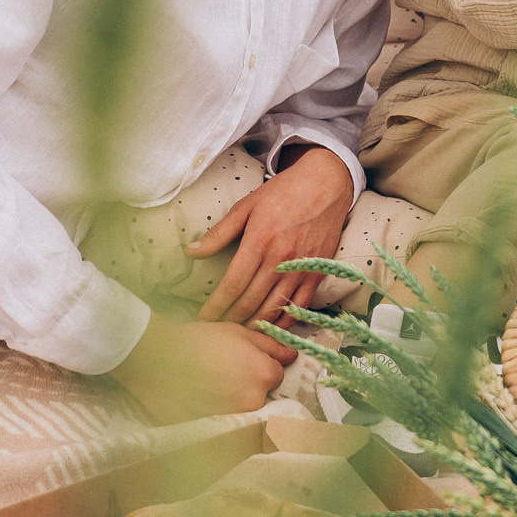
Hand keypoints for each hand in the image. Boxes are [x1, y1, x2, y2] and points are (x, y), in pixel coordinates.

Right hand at [108, 316, 291, 423]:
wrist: (158, 359)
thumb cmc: (199, 340)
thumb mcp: (238, 333)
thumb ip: (270, 346)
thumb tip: (293, 355)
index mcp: (264, 375)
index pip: (277, 375)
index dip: (260, 366)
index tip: (242, 361)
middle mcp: (254, 401)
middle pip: (261, 396)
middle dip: (248, 386)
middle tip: (224, 373)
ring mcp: (233, 418)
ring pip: (243, 410)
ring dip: (233, 401)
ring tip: (209, 386)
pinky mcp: (213, 430)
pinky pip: (224, 423)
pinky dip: (217, 414)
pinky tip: (201, 399)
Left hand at [188, 146, 352, 330]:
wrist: (326, 183)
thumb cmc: (283, 192)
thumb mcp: (247, 206)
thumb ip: (219, 233)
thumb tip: (190, 252)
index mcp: (260, 240)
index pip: (233, 284)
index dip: (216, 306)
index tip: (202, 319)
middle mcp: (281, 258)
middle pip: (251, 301)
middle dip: (230, 320)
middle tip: (216, 330)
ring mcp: (301, 268)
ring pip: (274, 308)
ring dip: (254, 325)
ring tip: (237, 332)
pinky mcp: (317, 272)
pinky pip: (299, 306)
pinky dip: (283, 322)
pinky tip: (270, 328)